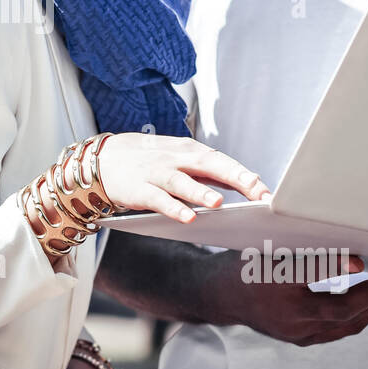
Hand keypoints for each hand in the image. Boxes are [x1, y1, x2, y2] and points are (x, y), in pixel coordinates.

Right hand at [98, 134, 270, 222]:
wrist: (101, 160)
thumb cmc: (145, 161)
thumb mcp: (178, 159)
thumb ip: (206, 172)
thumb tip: (243, 183)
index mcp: (188, 151)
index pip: (222, 161)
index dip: (244, 175)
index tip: (265, 191)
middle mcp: (175, 159)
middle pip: (208, 165)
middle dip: (234, 178)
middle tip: (256, 192)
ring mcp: (156, 173)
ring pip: (182, 181)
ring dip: (200, 191)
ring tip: (219, 202)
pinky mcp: (139, 189)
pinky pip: (159, 199)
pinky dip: (173, 208)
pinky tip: (188, 217)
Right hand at [208, 248, 367, 346]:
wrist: (217, 296)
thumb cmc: (243, 263)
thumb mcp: (264, 247)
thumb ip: (302, 249)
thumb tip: (350, 251)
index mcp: (270, 285)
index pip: (308, 276)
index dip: (334, 266)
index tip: (362, 261)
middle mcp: (286, 316)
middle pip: (343, 311)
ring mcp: (296, 333)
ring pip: (348, 324)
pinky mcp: (302, 338)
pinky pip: (340, 328)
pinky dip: (363, 312)